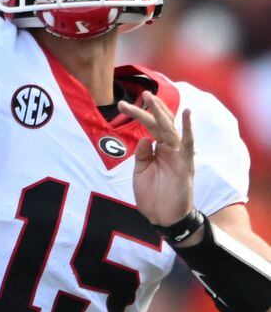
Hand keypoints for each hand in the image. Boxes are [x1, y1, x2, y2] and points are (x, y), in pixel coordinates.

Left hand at [117, 92, 194, 226]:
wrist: (163, 218)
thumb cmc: (153, 196)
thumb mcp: (141, 173)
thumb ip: (142, 155)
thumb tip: (143, 138)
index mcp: (158, 150)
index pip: (149, 127)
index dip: (138, 115)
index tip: (124, 105)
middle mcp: (169, 149)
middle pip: (159, 124)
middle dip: (149, 108)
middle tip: (141, 93)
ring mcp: (178, 155)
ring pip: (170, 129)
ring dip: (162, 113)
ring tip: (152, 98)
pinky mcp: (186, 164)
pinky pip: (187, 143)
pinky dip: (187, 128)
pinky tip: (187, 114)